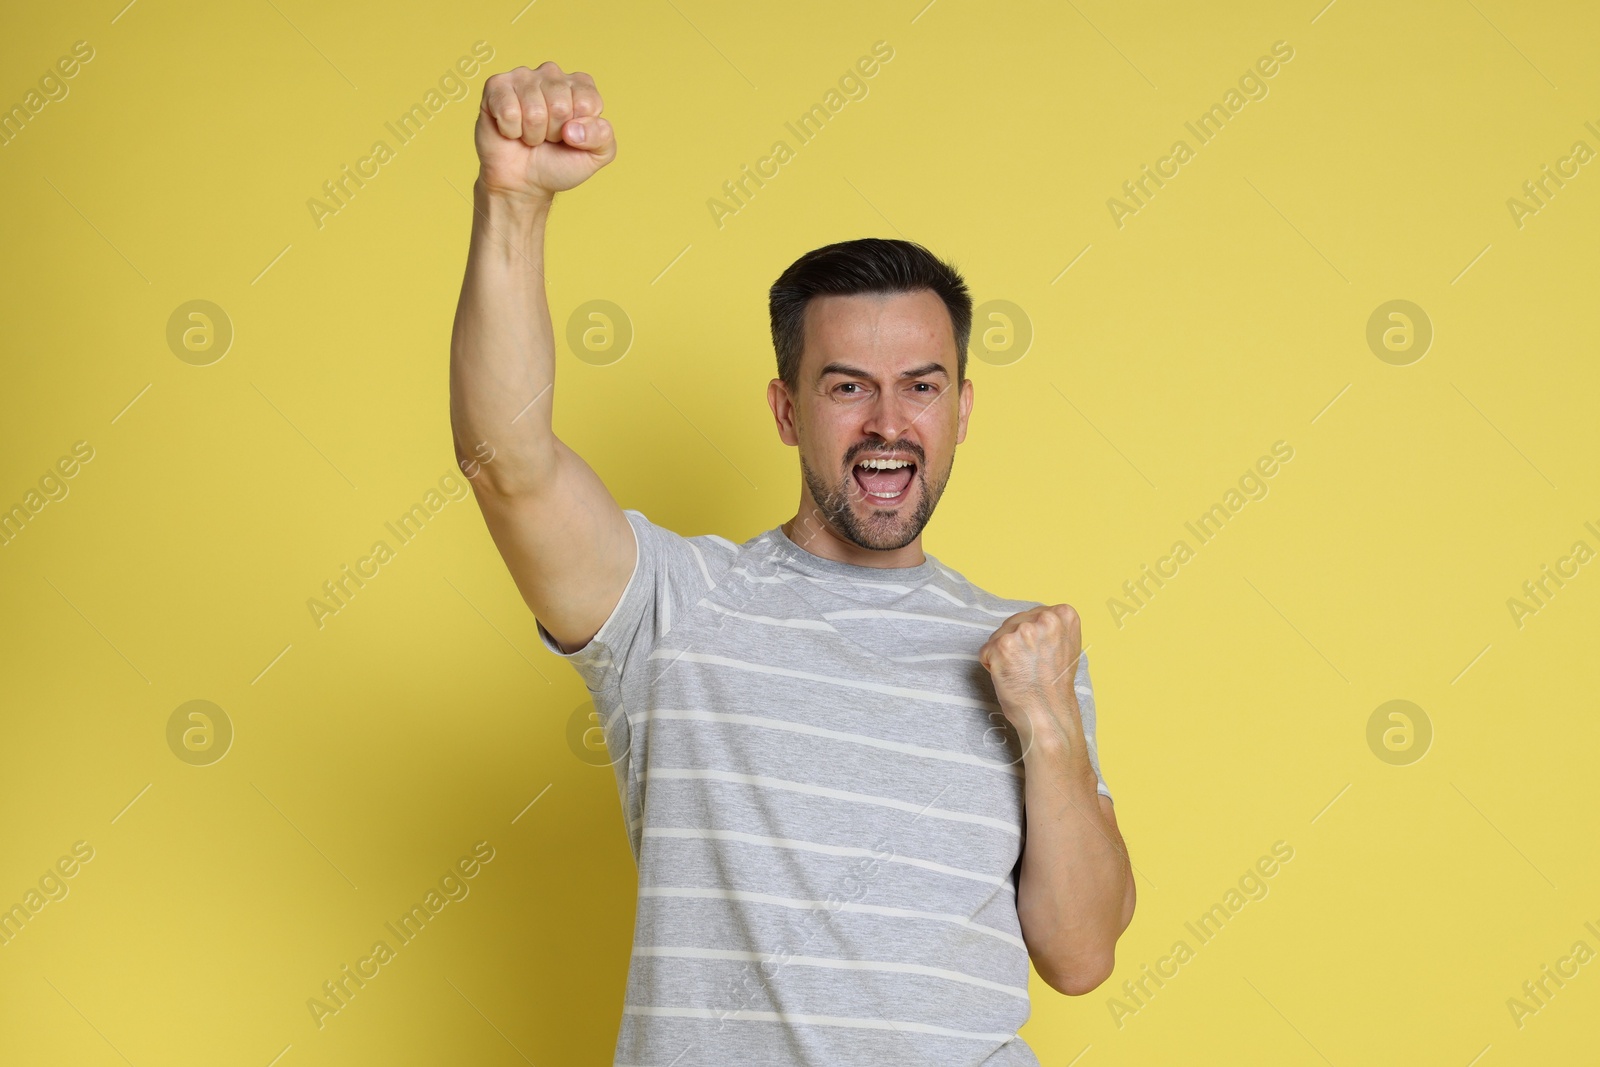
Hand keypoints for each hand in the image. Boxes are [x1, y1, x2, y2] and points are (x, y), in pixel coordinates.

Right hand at [475, 62, 615, 201]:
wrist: (524, 183)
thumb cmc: (559, 164)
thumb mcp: (596, 156)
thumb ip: (603, 137)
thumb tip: (573, 128)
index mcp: (581, 85)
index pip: (587, 103)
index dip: (579, 130)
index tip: (570, 136)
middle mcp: (552, 74)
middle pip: (560, 105)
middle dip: (553, 133)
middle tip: (547, 137)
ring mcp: (523, 77)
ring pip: (534, 111)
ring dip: (532, 134)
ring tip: (530, 134)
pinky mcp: (496, 86)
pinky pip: (508, 111)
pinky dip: (510, 131)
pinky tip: (511, 130)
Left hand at [978, 604, 1083, 718]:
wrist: (1048, 712)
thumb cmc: (1054, 684)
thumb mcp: (1065, 644)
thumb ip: (1050, 627)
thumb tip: (1031, 618)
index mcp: (1063, 614)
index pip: (1031, 616)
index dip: (1030, 639)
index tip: (1040, 655)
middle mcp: (1045, 618)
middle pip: (1013, 623)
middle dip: (1015, 644)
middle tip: (1030, 667)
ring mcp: (1023, 631)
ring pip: (998, 636)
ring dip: (1003, 654)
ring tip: (1021, 672)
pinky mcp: (1002, 646)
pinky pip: (986, 651)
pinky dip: (992, 665)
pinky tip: (1010, 677)